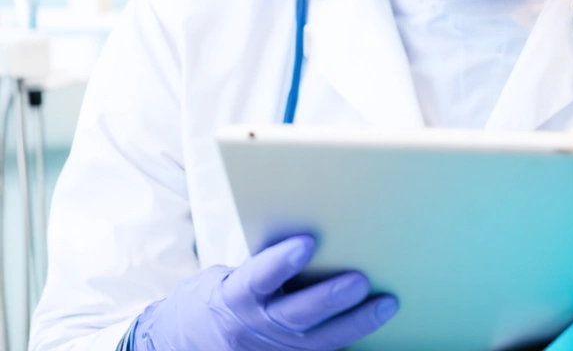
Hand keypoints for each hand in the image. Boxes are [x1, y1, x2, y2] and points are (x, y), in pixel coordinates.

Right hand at [130, 235, 397, 350]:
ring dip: (355, 324)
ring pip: (317, 342)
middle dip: (332, 298)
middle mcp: (251, 329)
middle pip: (298, 315)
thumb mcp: (224, 280)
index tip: (307, 243)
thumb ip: (262, 269)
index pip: (259, 277)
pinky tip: (374, 331)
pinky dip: (346, 345)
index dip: (282, 262)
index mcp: (234, 297)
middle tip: (362, 280)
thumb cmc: (209, 302)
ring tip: (386, 305)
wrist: (176, 345)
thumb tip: (315, 243)